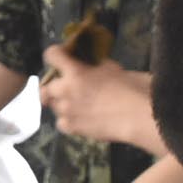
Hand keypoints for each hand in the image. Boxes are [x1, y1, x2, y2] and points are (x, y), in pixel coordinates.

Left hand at [41, 48, 158, 151]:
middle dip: (54, 85)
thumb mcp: (113, 68)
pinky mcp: (72, 128)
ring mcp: (66, 111)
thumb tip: (90, 67)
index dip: (55, 54)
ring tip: (77, 105)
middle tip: (68, 86)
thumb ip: (95, 66)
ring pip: (53, 106)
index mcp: (75, 72)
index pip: (51, 55)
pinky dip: (68, 120)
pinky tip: (80, 119)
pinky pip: (62, 123)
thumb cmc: (131, 88)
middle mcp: (65, 91)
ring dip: (61, 103)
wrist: (138, 117)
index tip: (62, 57)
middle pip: (45, 87)